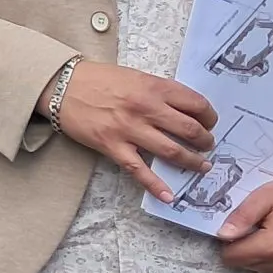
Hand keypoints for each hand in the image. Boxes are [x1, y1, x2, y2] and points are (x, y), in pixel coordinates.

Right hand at [46, 60, 216, 202]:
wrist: (62, 84)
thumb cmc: (98, 78)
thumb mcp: (134, 76)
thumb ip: (158, 91)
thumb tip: (182, 109)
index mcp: (153, 87)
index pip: (196, 104)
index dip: (209, 116)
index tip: (210, 123)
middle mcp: (145, 108)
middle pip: (189, 130)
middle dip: (205, 141)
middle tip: (207, 146)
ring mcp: (129, 129)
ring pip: (171, 151)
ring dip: (192, 162)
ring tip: (201, 166)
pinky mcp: (112, 145)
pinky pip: (138, 169)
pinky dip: (155, 185)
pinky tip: (169, 196)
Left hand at [218, 179, 272, 272]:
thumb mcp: (266, 196)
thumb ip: (242, 216)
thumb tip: (222, 235)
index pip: (231, 257)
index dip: (229, 242)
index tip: (239, 228)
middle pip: (245, 264)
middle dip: (245, 247)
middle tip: (259, 227)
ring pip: (261, 270)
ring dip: (261, 255)